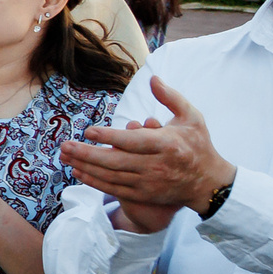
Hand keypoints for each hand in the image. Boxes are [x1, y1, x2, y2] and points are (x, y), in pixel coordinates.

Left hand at [60, 78, 234, 230]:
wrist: (208, 183)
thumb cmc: (197, 145)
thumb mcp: (191, 117)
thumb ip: (171, 97)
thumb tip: (153, 78)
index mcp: (166, 144)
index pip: (132, 141)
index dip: (109, 137)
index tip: (88, 131)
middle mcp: (155, 166)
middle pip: (115, 161)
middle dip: (87, 154)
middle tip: (64, 145)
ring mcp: (148, 183)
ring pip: (111, 176)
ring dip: (85, 167)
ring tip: (65, 157)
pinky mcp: (143, 195)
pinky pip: (114, 189)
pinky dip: (94, 181)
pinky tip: (78, 172)